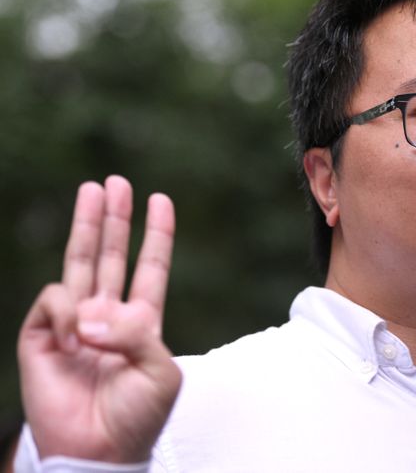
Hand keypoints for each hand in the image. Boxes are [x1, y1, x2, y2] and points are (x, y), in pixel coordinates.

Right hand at [17, 176, 181, 461]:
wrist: (99, 452)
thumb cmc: (137, 417)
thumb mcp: (161, 371)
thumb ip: (138, 333)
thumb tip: (93, 314)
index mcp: (142, 322)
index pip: (151, 269)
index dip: (157, 235)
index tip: (161, 201)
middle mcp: (108, 316)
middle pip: (113, 256)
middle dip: (115, 219)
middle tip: (116, 182)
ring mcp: (74, 324)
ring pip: (81, 263)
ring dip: (88, 226)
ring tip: (93, 189)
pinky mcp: (42, 336)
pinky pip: (55, 301)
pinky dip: (66, 311)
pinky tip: (73, 337)